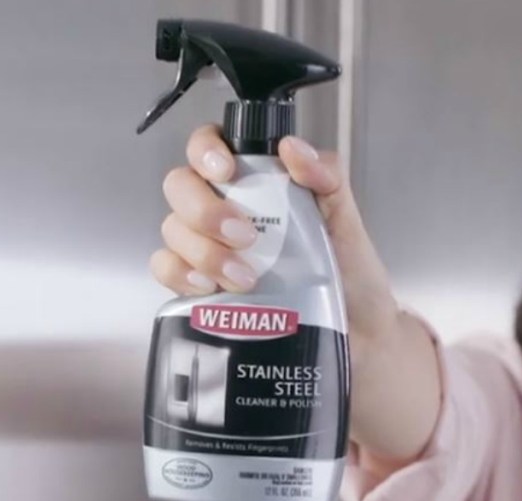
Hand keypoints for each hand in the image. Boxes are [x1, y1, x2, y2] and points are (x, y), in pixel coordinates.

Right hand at [149, 124, 399, 351]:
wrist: (355, 334)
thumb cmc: (350, 274)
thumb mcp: (346, 220)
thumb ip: (327, 177)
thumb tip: (293, 149)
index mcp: (256, 183)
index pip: (210, 146)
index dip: (205, 150)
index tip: (226, 171)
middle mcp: (225, 208)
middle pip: (180, 186)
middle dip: (204, 209)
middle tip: (245, 236)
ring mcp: (208, 246)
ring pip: (173, 229)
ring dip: (203, 251)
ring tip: (245, 277)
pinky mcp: (200, 285)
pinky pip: (166, 268)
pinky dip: (180, 274)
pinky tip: (209, 287)